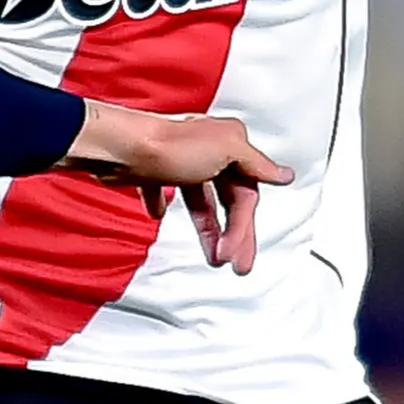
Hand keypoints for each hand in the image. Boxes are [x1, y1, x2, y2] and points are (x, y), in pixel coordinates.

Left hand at [68, 105, 290, 274]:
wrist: (120, 148)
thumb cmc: (168, 145)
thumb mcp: (227, 149)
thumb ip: (256, 164)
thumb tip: (283, 174)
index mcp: (228, 142)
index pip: (246, 192)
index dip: (244, 225)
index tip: (240, 253)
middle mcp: (206, 149)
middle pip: (227, 199)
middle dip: (231, 233)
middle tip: (232, 261)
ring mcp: (179, 160)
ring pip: (201, 200)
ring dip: (207, 228)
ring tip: (211, 254)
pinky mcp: (154, 169)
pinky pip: (163, 189)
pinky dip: (163, 204)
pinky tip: (159, 213)